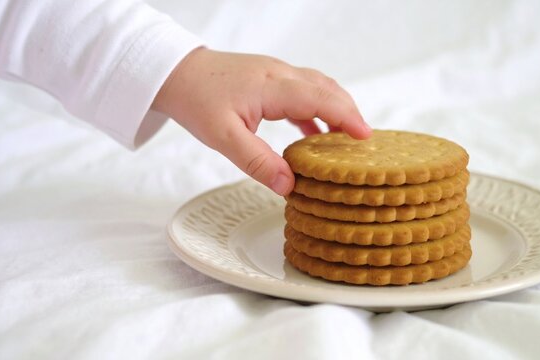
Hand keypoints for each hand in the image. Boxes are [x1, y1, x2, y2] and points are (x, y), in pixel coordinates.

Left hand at [151, 48, 371, 194]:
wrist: (173, 72)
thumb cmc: (196, 100)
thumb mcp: (224, 138)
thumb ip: (258, 162)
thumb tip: (290, 185)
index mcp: (272, 87)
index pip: (321, 98)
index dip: (346, 117)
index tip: (366, 138)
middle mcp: (279, 74)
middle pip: (326, 89)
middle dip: (348, 113)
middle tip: (363, 142)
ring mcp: (274, 74)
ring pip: (316, 87)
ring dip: (334, 109)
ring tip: (345, 138)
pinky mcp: (267, 79)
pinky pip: (301, 91)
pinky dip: (315, 110)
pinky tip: (313, 133)